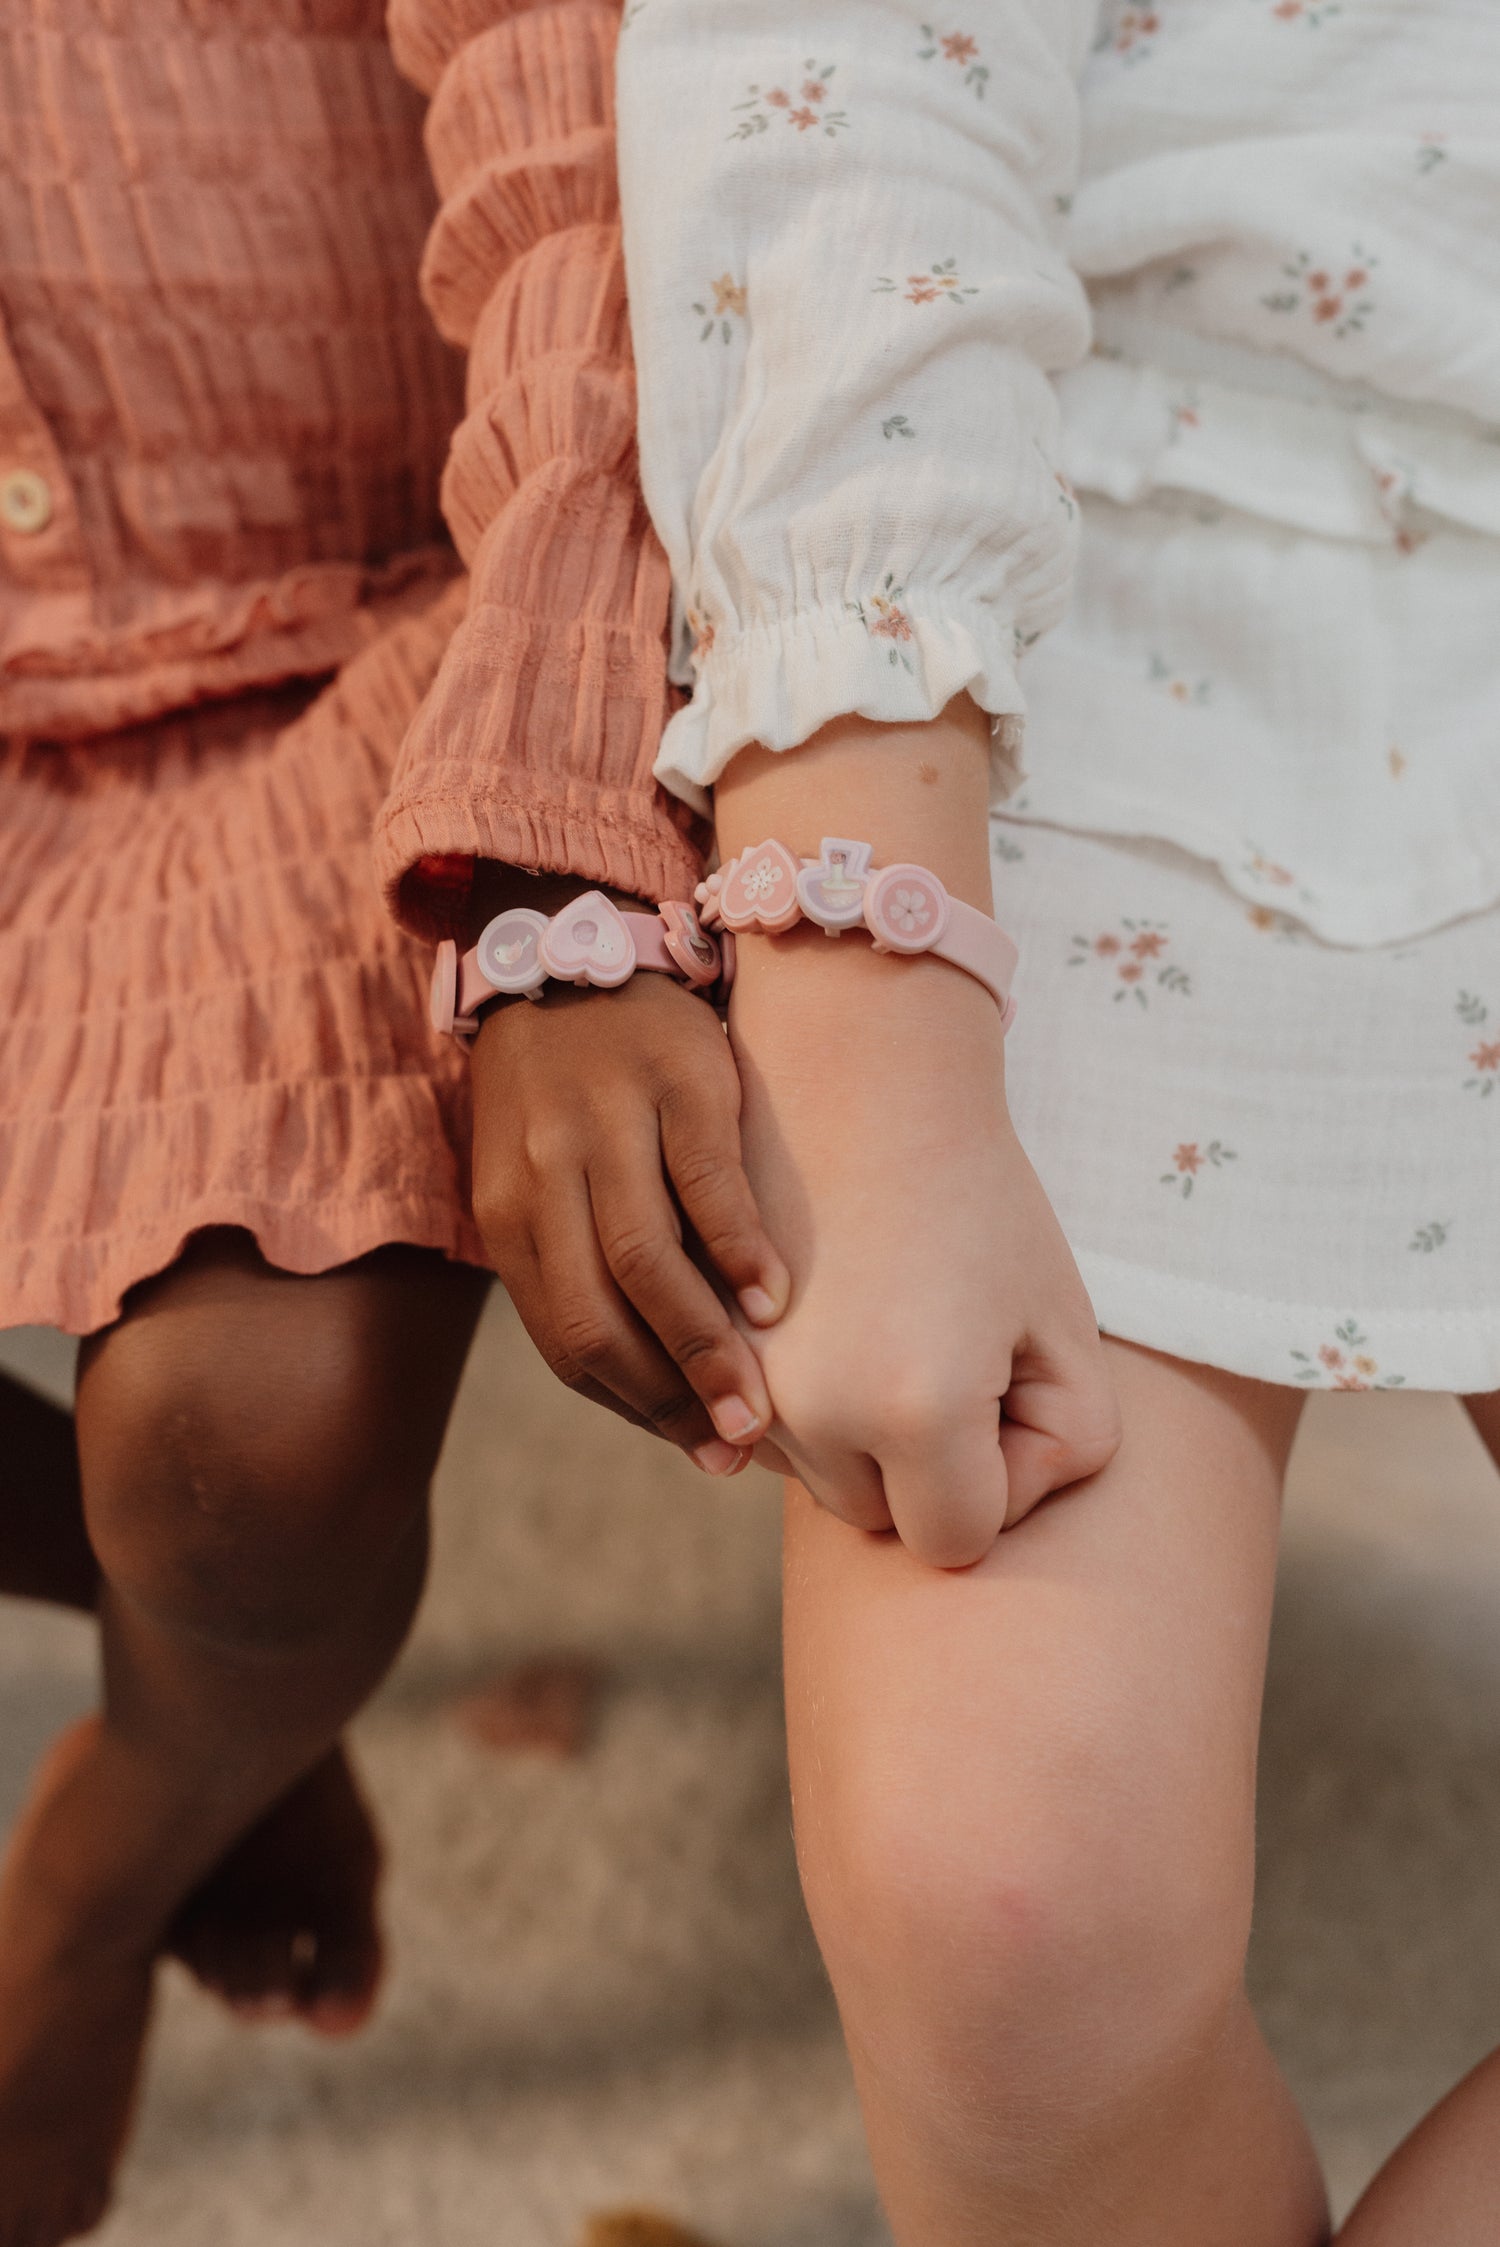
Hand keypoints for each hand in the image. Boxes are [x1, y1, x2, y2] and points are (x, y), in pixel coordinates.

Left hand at [471, 957, 789, 1475]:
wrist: (568, 950)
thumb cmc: (567, 1094)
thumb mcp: (541, 1178)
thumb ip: (582, 1265)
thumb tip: (662, 1382)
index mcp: (508, 1212)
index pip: (564, 1339)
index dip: (634, 1404)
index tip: (697, 1446)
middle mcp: (545, 1173)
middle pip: (599, 1315)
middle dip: (670, 1395)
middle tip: (736, 1443)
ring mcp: (608, 1125)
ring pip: (646, 1262)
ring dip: (705, 1343)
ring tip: (759, 1399)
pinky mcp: (675, 1082)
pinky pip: (705, 1184)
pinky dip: (740, 1250)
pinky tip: (775, 1298)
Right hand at [731, 925, 1120, 1566]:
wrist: (859, 1074)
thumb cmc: (981, 1197)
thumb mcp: (1064, 1325)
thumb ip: (1068, 1450)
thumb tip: (981, 1514)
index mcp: (916, 1411)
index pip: (959, 1541)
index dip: (1002, 1478)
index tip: (1008, 1375)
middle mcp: (811, 1415)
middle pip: (882, 1517)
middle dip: (929, 1462)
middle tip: (956, 1336)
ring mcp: (746, 1381)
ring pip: (820, 1476)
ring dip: (865, 1432)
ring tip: (897, 1313)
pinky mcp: (707, 1347)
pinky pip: (771, 1423)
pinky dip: (812, 1394)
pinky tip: (843, 1308)